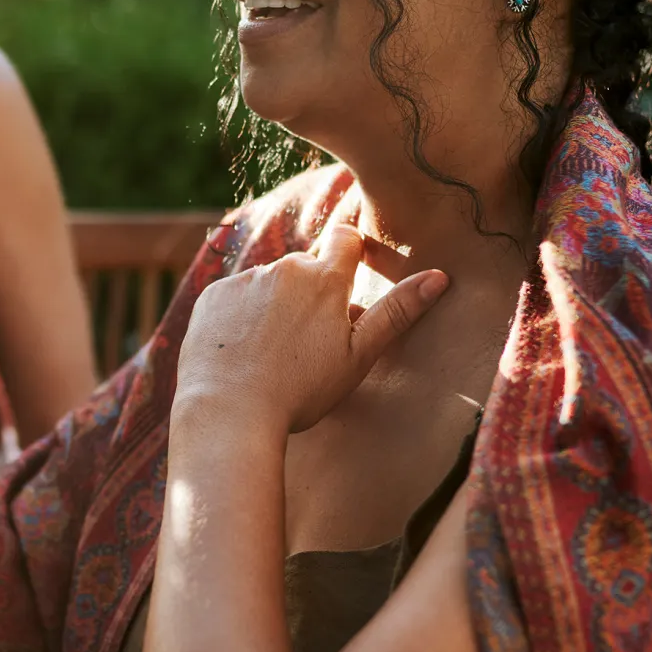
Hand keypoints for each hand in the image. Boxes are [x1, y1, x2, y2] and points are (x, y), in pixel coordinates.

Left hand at [177, 223, 446, 433]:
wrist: (230, 412)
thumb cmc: (301, 391)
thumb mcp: (358, 356)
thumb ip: (397, 313)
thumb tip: (439, 277)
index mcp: (324, 280)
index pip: (345, 239)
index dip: (350, 254)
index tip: (349, 279)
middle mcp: (283, 268)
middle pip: (305, 268)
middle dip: (311, 293)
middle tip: (310, 342)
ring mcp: (244, 281)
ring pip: (268, 284)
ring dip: (275, 306)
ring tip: (273, 354)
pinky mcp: (212, 297)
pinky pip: (234, 298)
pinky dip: (240, 318)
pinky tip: (242, 352)